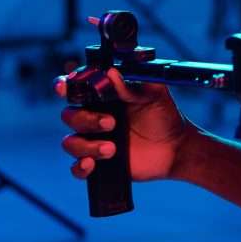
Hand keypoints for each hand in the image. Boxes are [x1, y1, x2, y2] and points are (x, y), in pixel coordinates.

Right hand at [55, 69, 190, 181]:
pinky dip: (79, 167)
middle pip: (70, 116)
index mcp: (104, 97)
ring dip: (86, 145)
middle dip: (85, 119)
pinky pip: (77, 168)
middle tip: (111, 123)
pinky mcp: (99, 163)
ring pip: (70, 143)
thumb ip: (133, 85)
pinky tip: (91, 165)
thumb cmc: (164, 116)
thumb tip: (111, 73)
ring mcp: (95, 141)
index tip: (64, 87)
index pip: (76, 89)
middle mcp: (95, 117)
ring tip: (111, 148)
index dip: (64, 86)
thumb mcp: (155, 95)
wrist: (177, 147)